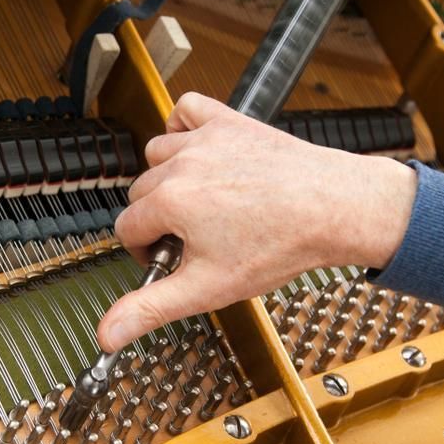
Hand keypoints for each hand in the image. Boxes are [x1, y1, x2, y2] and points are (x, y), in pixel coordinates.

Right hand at [96, 92, 417, 351]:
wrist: (334, 208)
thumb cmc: (280, 244)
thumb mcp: (209, 287)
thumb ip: (152, 308)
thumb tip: (108, 334)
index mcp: (171, 201)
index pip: (127, 228)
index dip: (145, 251)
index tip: (171, 260)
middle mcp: (182, 163)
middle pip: (140, 192)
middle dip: (157, 219)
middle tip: (193, 240)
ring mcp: (206, 138)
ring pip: (158, 154)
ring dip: (168, 178)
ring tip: (199, 203)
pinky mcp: (230, 122)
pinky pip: (187, 110)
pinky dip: (184, 127)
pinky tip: (198, 155)